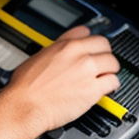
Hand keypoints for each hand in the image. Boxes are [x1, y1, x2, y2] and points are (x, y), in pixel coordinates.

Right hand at [3, 26, 120, 132]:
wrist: (25, 105)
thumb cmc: (25, 87)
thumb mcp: (37, 58)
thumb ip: (55, 51)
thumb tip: (60, 52)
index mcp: (63, 45)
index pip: (87, 33)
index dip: (90, 42)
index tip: (91, 47)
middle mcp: (78, 55)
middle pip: (105, 46)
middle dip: (103, 55)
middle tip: (100, 64)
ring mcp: (87, 71)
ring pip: (113, 63)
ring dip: (109, 70)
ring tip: (103, 78)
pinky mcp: (93, 89)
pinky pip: (114, 82)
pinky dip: (111, 86)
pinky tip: (104, 89)